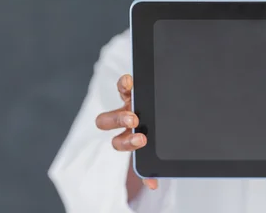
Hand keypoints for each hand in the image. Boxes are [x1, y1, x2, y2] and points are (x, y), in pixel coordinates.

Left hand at [95, 74, 158, 189]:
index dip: (128, 145)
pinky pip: (123, 86)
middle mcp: (122, 119)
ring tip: (134, 115)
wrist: (158, 107)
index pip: (120, 142)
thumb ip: (149, 167)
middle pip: (107, 122)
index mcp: (127, 135)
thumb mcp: (151, 148)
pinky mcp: (130, 89)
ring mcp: (126, 104)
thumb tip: (153, 185)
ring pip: (115, 104)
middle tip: (135, 125)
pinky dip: (124, 84)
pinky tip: (129, 81)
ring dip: (122, 113)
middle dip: (119, 125)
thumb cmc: (152, 131)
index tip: (143, 141)